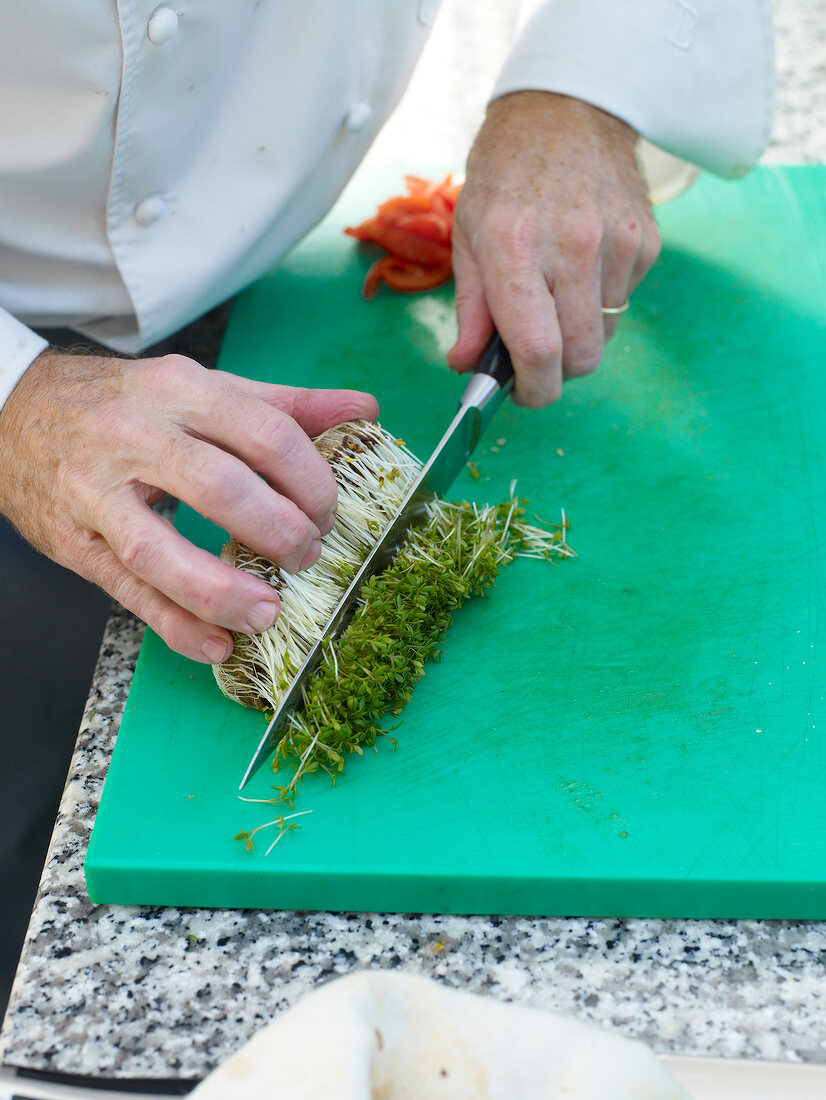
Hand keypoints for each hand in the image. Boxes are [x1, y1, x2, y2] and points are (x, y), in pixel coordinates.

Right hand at [0, 351, 377, 662]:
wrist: (15, 411)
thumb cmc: (125, 403)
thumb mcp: (202, 388)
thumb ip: (284, 404)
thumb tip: (363, 409)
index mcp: (180, 390)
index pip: (265, 434)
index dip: (311, 481)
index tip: (329, 512)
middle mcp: (135, 436)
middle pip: (220, 488)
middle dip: (278, 531)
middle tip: (306, 555)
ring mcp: (96, 492)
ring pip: (161, 552)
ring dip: (223, 591)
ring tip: (268, 612)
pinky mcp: (74, 540)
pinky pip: (128, 592)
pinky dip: (176, 625)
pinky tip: (217, 644)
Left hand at [448, 91, 660, 406]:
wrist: (568, 108)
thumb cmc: (506, 173)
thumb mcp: (469, 235)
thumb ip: (471, 309)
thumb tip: (467, 366)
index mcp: (516, 246)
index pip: (538, 350)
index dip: (533, 390)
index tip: (522, 393)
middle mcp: (573, 246)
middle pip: (582, 357)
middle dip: (557, 373)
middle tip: (535, 357)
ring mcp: (617, 242)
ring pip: (606, 336)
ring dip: (579, 336)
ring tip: (556, 296)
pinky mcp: (645, 239)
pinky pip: (624, 302)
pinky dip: (601, 303)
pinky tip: (582, 267)